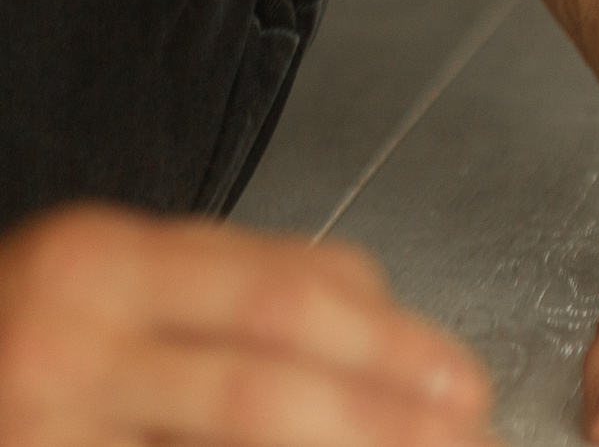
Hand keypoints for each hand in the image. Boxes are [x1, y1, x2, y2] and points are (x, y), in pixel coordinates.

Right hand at [0, 204, 493, 446]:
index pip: (281, 297)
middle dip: (378, 420)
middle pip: (258, 386)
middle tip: (461, 439)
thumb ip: (253, 283)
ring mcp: (47, 432)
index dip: (391, 346)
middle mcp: (69, 347)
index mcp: (107, 264)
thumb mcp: (132, 269)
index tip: (463, 384)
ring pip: (226, 439)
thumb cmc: (37, 321)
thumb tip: (390, 329)